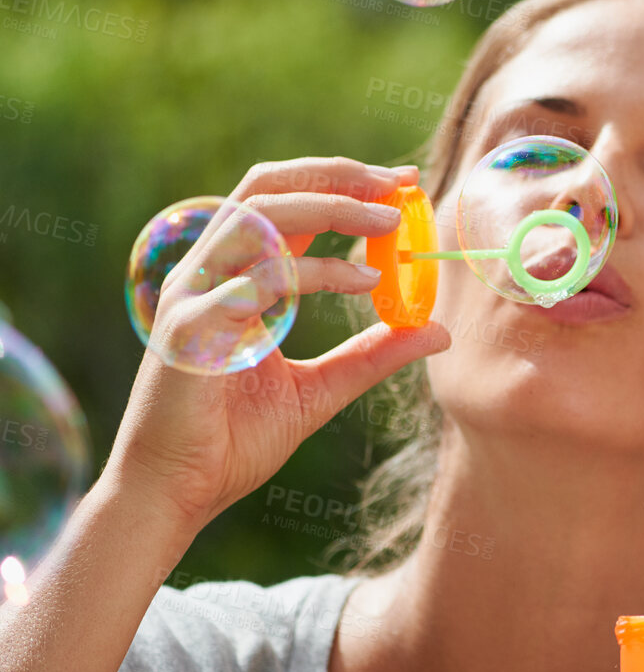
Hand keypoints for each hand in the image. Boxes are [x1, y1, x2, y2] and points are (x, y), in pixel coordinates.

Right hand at [107, 157, 451, 534]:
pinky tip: (364, 282)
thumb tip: (438, 331)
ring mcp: (195, 296)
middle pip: (268, 188)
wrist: (175, 495)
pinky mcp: (192, 329)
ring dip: (330, 208)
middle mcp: (209, 273)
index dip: (341, 180)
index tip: (401, 182)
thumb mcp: (320, 390)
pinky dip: (315, 272)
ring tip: (389, 222)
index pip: (285, 201)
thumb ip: (372, 354)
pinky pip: (257, 280)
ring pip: (258, 217)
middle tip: (398, 185)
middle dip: (337, 176)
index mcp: (234, 277)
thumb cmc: (232, 441)